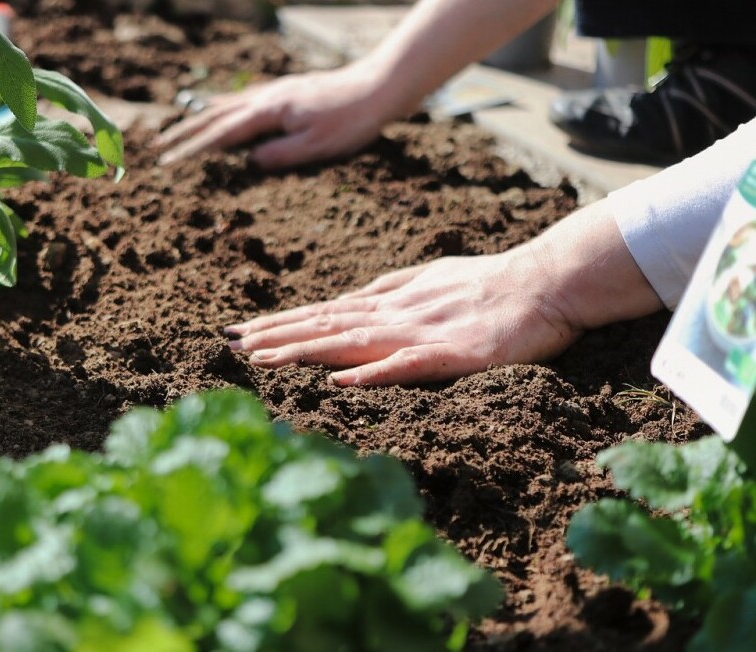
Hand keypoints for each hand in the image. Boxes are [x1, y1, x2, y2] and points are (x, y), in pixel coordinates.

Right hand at [153, 63, 394, 168]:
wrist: (377, 87)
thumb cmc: (351, 121)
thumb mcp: (316, 147)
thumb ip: (280, 155)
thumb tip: (249, 162)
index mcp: (269, 113)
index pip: (221, 135)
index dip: (193, 150)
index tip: (168, 163)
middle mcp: (266, 98)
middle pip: (215, 116)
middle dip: (184, 133)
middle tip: (158, 147)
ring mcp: (275, 92)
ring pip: (227, 105)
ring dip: (199, 119)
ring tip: (177, 129)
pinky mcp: (285, 92)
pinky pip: (243, 99)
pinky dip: (223, 106)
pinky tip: (219, 109)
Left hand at [225, 252, 580, 385]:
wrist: (547, 281)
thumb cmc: (490, 282)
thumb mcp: (430, 279)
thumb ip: (389, 290)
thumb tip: (349, 299)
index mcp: (390, 302)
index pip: (323, 314)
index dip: (280, 323)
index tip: (240, 332)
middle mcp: (395, 314)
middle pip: (325, 325)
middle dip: (274, 336)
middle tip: (228, 345)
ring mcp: (422, 332)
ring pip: (352, 342)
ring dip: (304, 350)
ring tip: (261, 359)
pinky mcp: (453, 354)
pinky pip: (407, 365)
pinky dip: (372, 373)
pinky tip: (340, 381)